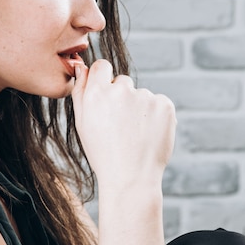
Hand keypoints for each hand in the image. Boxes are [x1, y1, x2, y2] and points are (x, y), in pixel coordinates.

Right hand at [71, 59, 176, 192]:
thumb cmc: (103, 152)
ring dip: (140, 109)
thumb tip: (81, 65)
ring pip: (141, 95)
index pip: (101, 66)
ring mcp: (145, 96)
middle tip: (120, 126)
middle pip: (122, 82)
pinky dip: (156, 115)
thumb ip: (80, 91)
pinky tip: (148, 134)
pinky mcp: (164, 104)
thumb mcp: (82, 123)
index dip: (103, 80)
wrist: (131, 178)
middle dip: (121, 98)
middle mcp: (121, 90)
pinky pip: (158, 103)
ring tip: (135, 135)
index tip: (106, 95)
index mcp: (96, 93)